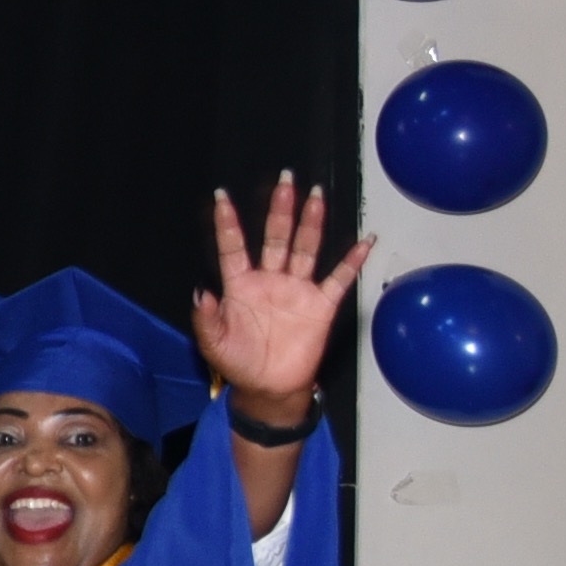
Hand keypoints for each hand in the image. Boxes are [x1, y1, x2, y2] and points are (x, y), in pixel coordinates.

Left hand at [194, 171, 366, 416]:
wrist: (269, 387)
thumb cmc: (238, 363)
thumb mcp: (213, 343)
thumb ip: (206, 318)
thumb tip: (201, 292)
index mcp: (240, 285)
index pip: (233, 246)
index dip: (227, 222)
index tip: (221, 195)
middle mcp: (270, 280)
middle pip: (276, 237)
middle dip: (280, 209)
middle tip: (286, 178)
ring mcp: (297, 289)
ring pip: (305, 248)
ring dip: (311, 223)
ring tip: (316, 195)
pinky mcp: (321, 305)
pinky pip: (339, 278)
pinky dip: (352, 260)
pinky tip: (364, 240)